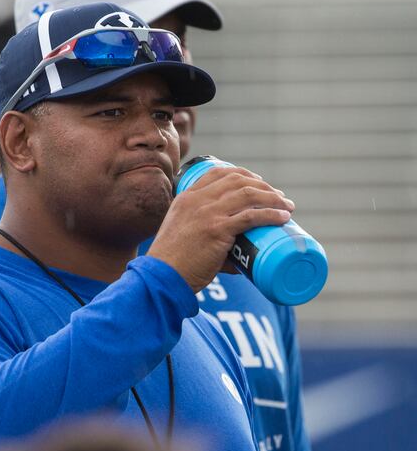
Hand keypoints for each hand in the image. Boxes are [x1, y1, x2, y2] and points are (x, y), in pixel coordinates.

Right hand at [147, 166, 294, 292]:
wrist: (162, 277)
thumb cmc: (172, 264)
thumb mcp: (180, 236)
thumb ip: (203, 240)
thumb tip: (236, 261)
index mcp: (186, 198)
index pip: (218, 173)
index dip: (243, 174)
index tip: (258, 183)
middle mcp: (197, 200)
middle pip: (238, 180)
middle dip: (263, 185)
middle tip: (278, 198)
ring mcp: (207, 214)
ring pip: (248, 195)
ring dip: (273, 198)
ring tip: (287, 207)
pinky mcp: (217, 230)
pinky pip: (251, 216)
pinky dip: (270, 215)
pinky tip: (282, 217)